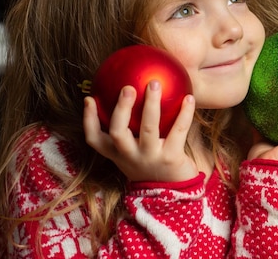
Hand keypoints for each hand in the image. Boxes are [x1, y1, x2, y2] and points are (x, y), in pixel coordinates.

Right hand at [83, 80, 198, 181]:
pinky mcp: (171, 158)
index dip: (88, 119)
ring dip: (151, 104)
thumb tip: (129, 92)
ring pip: (148, 128)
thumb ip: (129, 130)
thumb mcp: (134, 152)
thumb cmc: (152, 163)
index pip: (94, 139)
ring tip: (154, 84)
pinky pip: (178, 130)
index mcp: (117, 154)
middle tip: (128, 87)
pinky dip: (184, 113)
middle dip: (121, 108)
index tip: (89, 98)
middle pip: (117, 133)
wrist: (173, 192)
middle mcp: (130, 156)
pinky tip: (189, 98)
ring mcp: (150, 157)